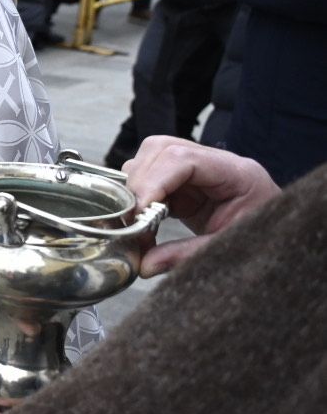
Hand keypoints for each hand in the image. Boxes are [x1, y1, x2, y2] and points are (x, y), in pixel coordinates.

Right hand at [122, 136, 279, 276]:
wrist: (280, 241)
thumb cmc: (263, 242)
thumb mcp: (228, 250)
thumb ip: (186, 254)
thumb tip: (143, 264)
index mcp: (237, 173)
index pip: (183, 158)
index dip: (153, 181)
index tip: (138, 211)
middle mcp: (217, 162)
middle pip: (163, 149)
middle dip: (140, 182)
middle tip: (133, 218)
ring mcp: (201, 168)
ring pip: (152, 156)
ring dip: (138, 185)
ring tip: (140, 218)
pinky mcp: (188, 180)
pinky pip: (154, 173)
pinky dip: (142, 193)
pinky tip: (146, 216)